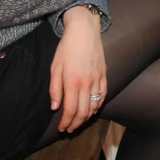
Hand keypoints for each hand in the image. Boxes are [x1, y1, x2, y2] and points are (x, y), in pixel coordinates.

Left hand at [49, 7, 106, 132]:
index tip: (61, 128)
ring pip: (95, 106)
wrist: (84, 30)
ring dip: (87, 118)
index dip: (66, 122)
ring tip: (79, 122)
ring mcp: (97, 79)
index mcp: (72, 81)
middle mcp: (87, 83)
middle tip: (69, 129)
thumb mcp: (55, 66)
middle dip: (76, 124)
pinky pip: (103, 95)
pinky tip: (92, 109)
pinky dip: (97, 106)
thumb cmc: (67, 47)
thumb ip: (55, 88)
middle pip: (84, 112)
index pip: (70, 110)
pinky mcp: (104, 74)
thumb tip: (55, 107)